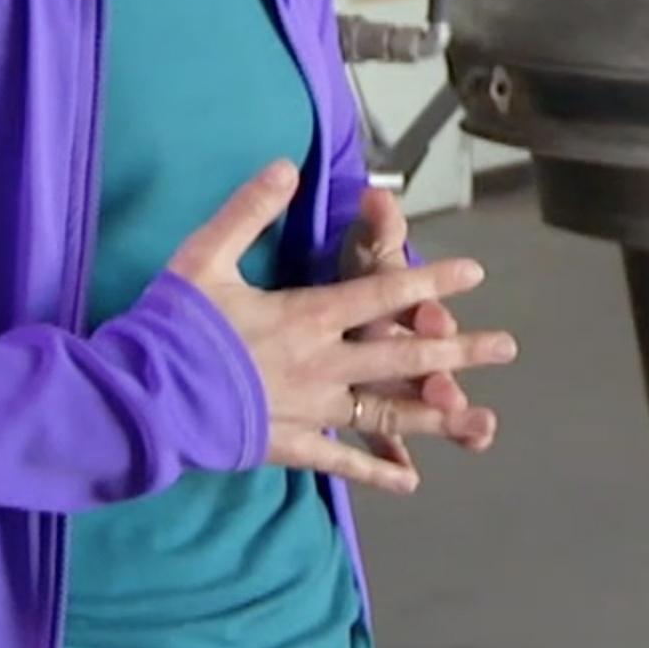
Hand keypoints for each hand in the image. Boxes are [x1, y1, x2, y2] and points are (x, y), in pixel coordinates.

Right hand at [160, 162, 514, 492]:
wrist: (142, 399)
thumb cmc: (172, 327)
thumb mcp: (205, 256)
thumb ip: (249, 210)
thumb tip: (286, 165)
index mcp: (307, 316)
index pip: (382, 293)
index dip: (429, 280)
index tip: (474, 274)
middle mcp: (321, 365)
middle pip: (403, 358)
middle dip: (457, 351)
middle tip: (506, 348)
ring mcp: (309, 411)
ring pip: (385, 414)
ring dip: (433, 414)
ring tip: (477, 418)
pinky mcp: (288, 446)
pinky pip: (341, 461)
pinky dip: (376, 472)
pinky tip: (410, 482)